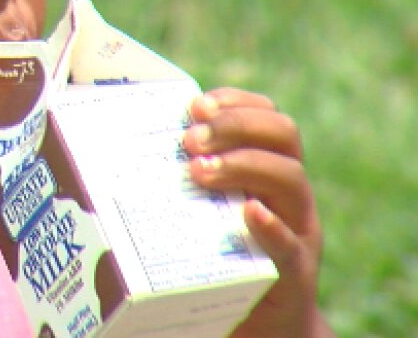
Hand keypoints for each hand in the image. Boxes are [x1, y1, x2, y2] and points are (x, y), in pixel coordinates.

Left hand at [183, 88, 334, 337]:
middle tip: (189, 140)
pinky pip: (289, 245)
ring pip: (290, 180)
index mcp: (271, 171)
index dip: (237, 103)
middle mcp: (291, 194)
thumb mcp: (208, 211)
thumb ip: (186, 180)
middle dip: (234, 126)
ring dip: (243, 165)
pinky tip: (248, 213)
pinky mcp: (294, 273)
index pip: (268, 118)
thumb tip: (118, 145)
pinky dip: (269, 226)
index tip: (196, 105)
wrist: (260, 325)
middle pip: (284, 136)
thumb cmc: (222, 260)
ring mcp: (299, 230)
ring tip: (198, 170)